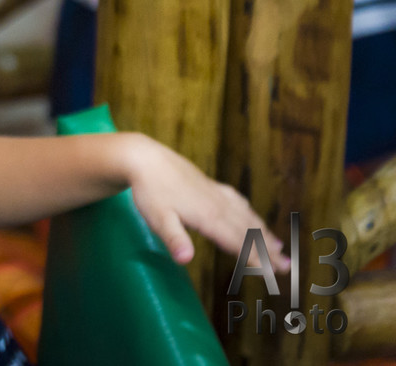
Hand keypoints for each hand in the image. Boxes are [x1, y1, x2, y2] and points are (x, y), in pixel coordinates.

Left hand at [124, 133, 289, 272]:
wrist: (145, 158)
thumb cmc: (149, 191)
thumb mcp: (157, 218)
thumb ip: (173, 238)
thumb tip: (185, 260)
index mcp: (208, 217)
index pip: (236, 242)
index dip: (255, 258)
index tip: (272, 275)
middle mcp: (218, 205)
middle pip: (248, 231)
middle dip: (268, 250)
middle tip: (288, 268)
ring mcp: (217, 194)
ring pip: (247, 216)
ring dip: (265, 234)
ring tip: (281, 249)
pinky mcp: (212, 186)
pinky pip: (239, 203)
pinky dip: (251, 214)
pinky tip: (254, 218)